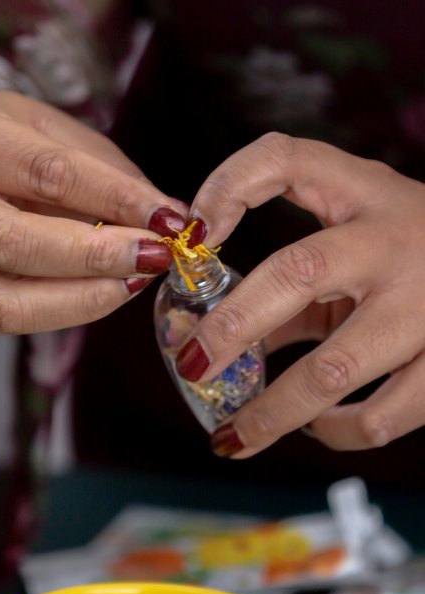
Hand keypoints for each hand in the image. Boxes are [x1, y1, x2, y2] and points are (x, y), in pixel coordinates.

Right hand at [0, 90, 186, 332]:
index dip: (114, 199)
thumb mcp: (48, 129)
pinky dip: (65, 311)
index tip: (169, 216)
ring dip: (85, 296)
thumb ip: (103, 172)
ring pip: (6, 302)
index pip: (44, 175)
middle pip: (13, 244)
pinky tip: (103, 291)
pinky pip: (6, 322)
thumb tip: (165, 218)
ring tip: (136, 277)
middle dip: (98, 256)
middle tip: (157, 255)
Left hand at [175, 133, 424, 454]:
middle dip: (231, 326)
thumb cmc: (410, 259)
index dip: (230, 187)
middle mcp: (394, 240)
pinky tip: (316, 428)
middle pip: (298, 273)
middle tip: (190, 365)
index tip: (192, 234)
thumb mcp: (356, 249)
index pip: (286, 159)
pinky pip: (383, 415)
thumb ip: (289, 290)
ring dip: (273, 412)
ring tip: (235, 434)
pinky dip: (340, 432)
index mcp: (364, 195)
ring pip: (334, 369)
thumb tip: (211, 343)